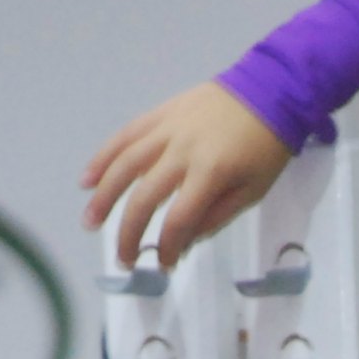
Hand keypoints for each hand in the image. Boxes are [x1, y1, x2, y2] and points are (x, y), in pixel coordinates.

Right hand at [81, 82, 292, 268]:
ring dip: (104, 197)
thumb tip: (183, 243)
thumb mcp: (252, 192)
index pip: (178, 219)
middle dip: (130, 233)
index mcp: (211, 173)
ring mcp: (167, 128)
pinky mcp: (160, 113)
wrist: (270, 92)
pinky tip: (88, 180)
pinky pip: (126, 136)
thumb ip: (215, 218)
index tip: (164, 266)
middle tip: (124, 259)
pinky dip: (104, 158)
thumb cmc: (266, 149)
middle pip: (145, 197)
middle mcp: (183, 150)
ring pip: (125, 164)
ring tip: (90, 222)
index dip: (167, 246)